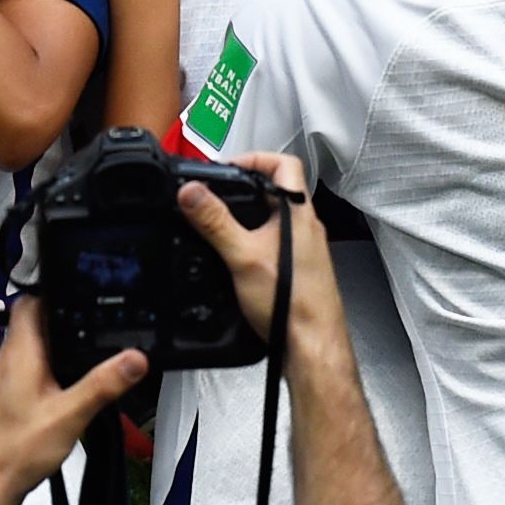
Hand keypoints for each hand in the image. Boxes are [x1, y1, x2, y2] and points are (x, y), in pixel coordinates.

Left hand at [0, 298, 145, 504]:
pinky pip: (29, 371)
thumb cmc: (14, 450)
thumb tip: (134, 358)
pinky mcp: (6, 399)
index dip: (55, 291)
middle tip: (95, 326)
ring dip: (57, 348)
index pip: (31, 301)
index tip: (82, 293)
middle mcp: (7, 360)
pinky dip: (50, 371)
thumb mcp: (70, 415)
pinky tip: (68, 390)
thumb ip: (103, 384)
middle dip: (64, 322)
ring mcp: (4, 380)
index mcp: (20, 352)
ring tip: (89, 356)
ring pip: (33, 348)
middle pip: (34, 323)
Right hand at [175, 150, 332, 345]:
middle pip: (276, 190)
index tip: (228, 167)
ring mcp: (304, 249)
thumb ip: (215, 222)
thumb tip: (192, 192)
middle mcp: (306, 228)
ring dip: (248, 217)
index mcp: (298, 214)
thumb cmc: (293, 305)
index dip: (255, 157)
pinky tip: (237, 259)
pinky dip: (254, 242)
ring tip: (221, 226)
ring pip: (274, 219)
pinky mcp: (299, 270)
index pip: (285, 163)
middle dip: (243, 190)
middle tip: (217, 196)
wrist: (312, 346)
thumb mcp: (242, 257)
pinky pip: (275, 243)